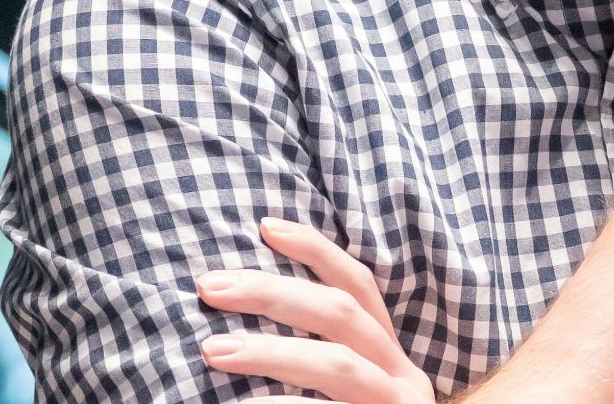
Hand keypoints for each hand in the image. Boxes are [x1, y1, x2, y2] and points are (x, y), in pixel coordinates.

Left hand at [196, 216, 435, 403]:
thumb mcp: (342, 395)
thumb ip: (312, 363)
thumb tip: (232, 326)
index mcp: (390, 356)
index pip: (359, 286)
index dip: (316, 252)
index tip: (264, 226)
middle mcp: (404, 376)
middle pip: (345, 314)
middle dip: (276, 292)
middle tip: (209, 285)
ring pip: (340, 365)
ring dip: (273, 351)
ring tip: (210, 349)